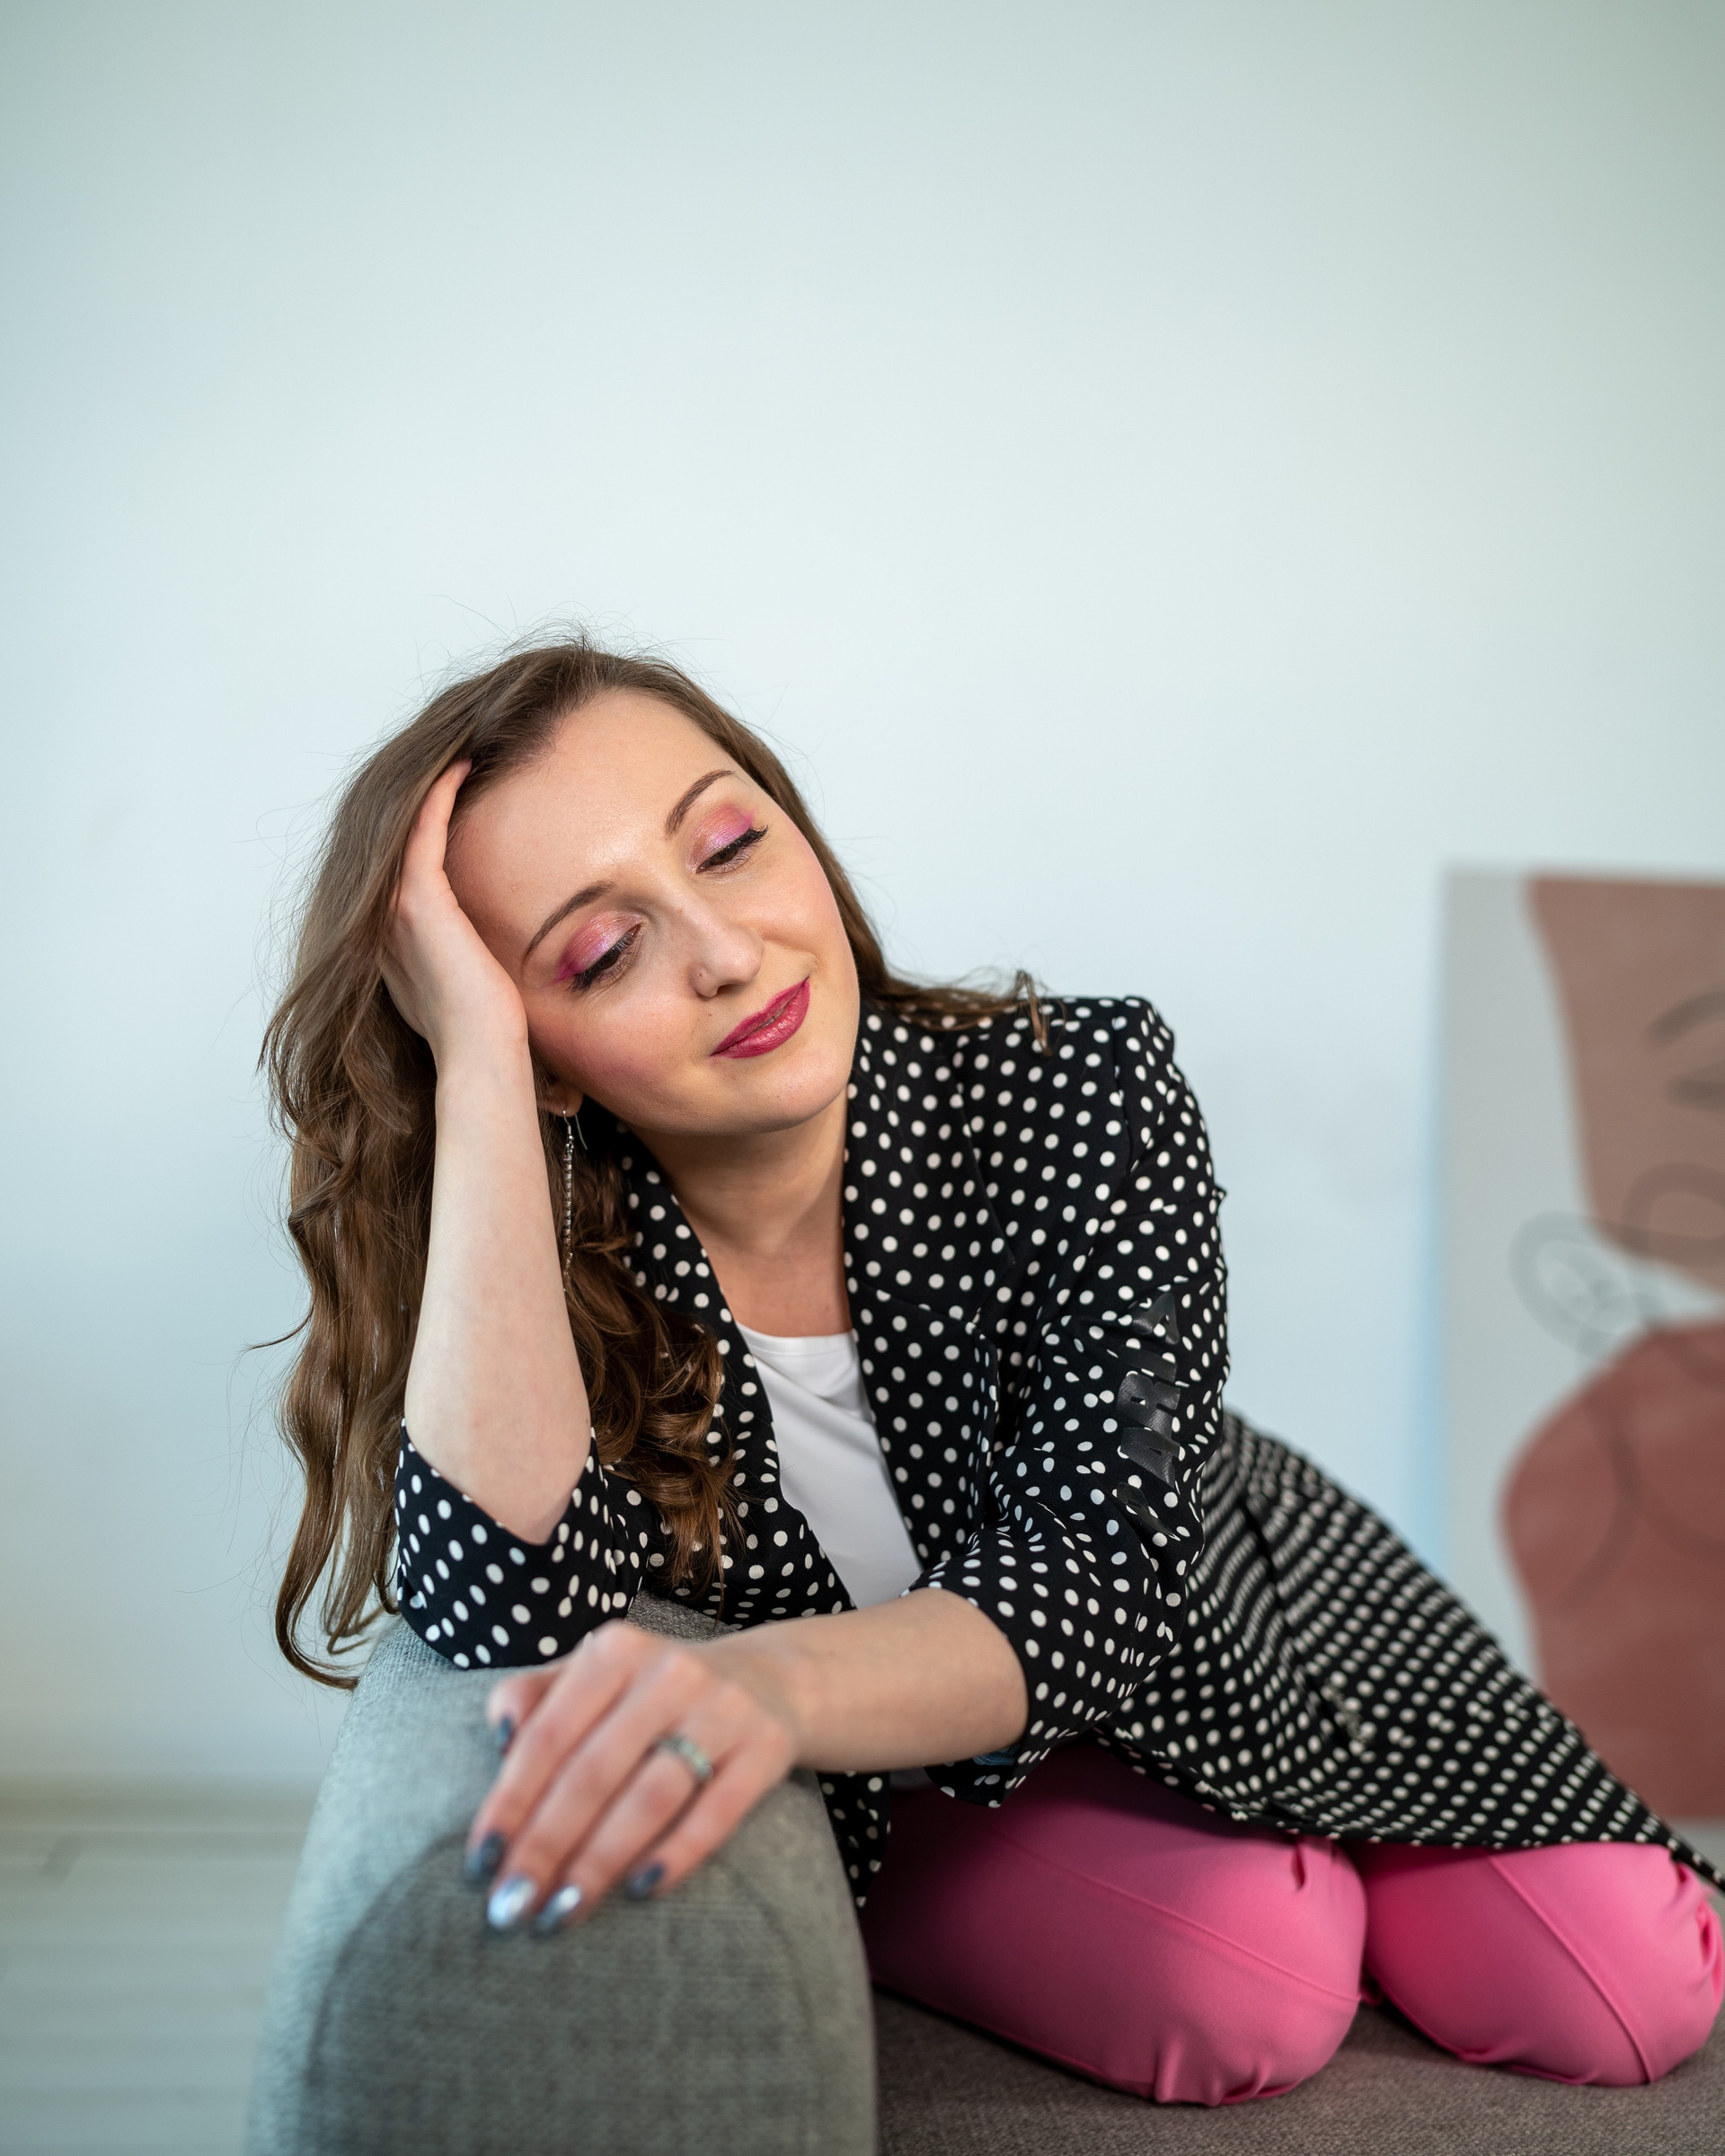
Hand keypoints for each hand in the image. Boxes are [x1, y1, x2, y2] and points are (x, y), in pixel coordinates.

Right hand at [381, 760, 533, 1067]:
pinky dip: (441, 796)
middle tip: (449, 757)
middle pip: (397, 840)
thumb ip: (475, 955)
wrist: (483, 1054)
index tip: (451, 796)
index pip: (405, 867)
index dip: (423, 826)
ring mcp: (396, 909)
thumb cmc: (490, 1031)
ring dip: (430, 787)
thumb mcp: (477, 982)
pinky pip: (424, 830)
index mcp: (395, 941)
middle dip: (421, 797)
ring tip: (456, 751)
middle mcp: (386, 921)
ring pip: (407, 827)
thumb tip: (504, 945)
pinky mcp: (418, 901)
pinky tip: (462, 767)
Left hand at [464, 1621, 801, 1932]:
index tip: (480, 1863)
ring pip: (651, 1796)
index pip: (548, 1734)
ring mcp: (723, 1708)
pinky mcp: (766, 1746)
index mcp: (615, 1651)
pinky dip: (678, 1853)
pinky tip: (640, 1891)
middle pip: (594, 1771)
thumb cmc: (655, 1691)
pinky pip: (718, 1810)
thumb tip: (498, 1737)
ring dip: (599, 1861)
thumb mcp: (595, 1675)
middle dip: (545, 1846)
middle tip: (511, 1907)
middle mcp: (670, 1671)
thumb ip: (534, 1696)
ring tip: (560, 1912)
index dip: (510, 1802)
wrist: (771, 1680)